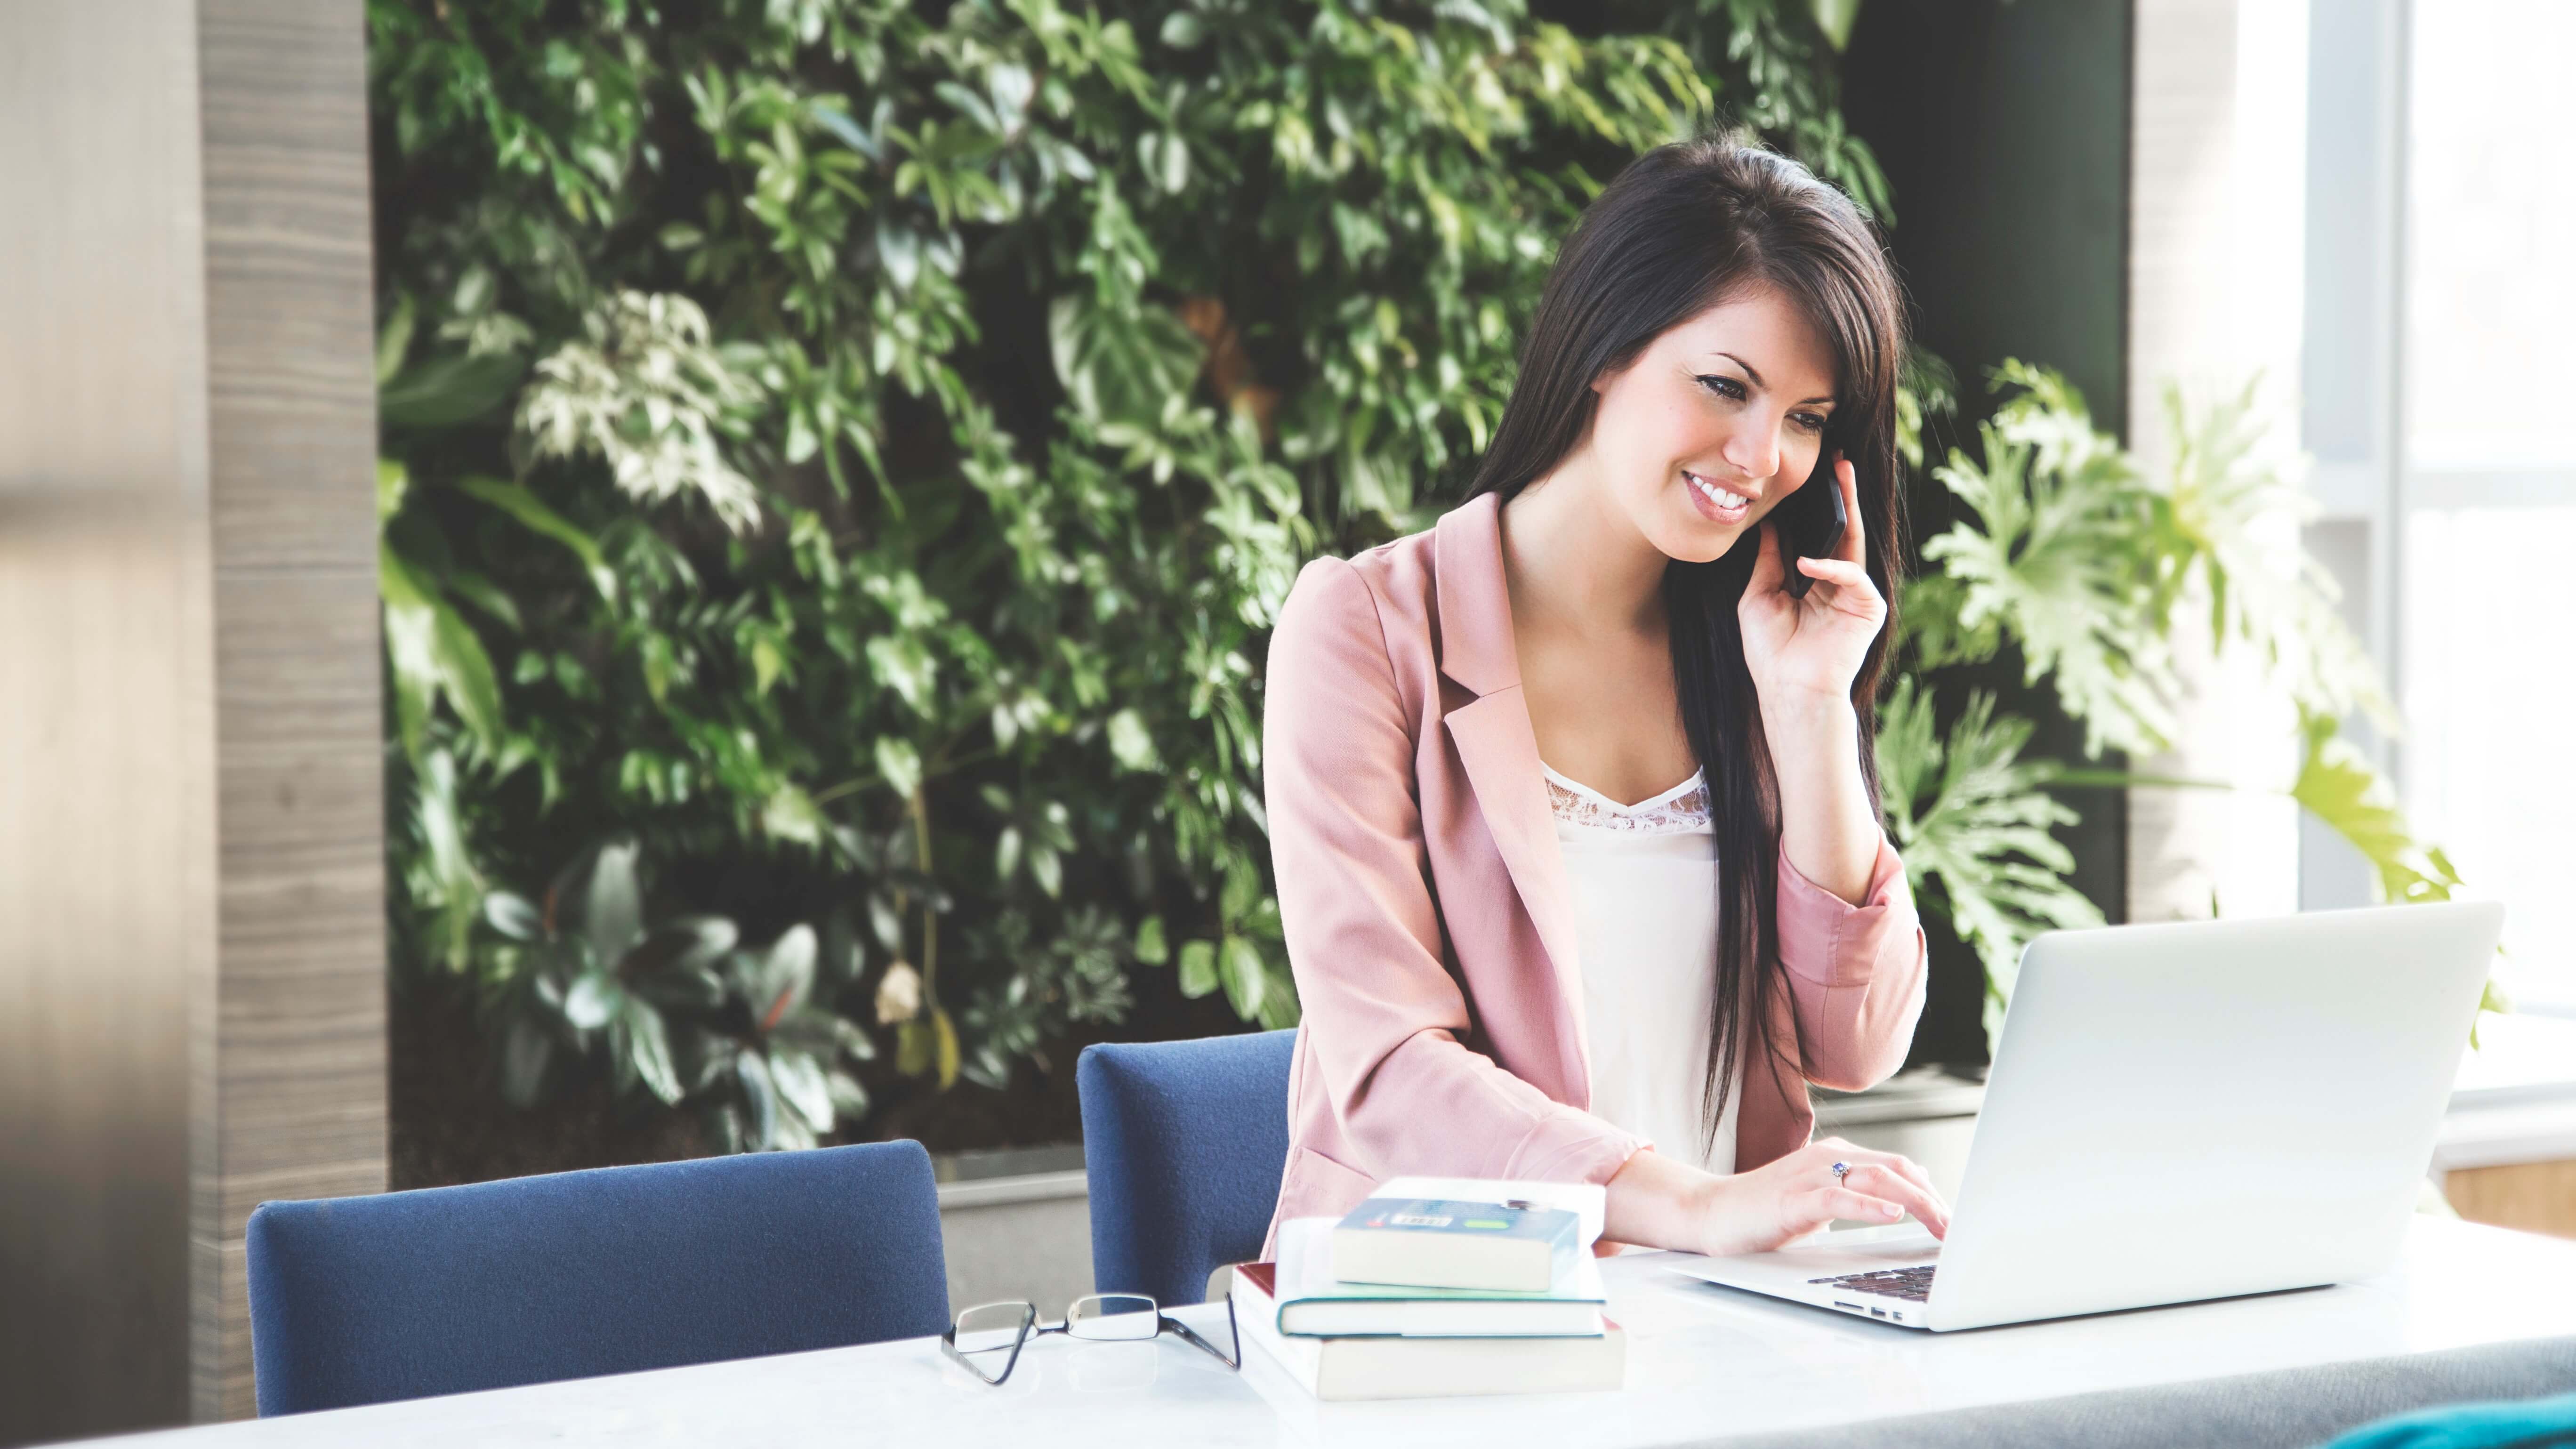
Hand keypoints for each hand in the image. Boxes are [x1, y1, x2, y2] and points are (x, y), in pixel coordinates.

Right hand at [1694, 1137, 1949, 1257]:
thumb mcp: (1821, 1198)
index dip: (1933, 1191)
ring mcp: (1809, 1175)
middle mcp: (1828, 1157)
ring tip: (1940, 1224)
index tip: (1955, 1219)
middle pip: (1897, 1169)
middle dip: (1934, 1198)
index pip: (1899, 1166)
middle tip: (1957, 1228)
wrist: (1712, 1213)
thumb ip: (1857, 1191)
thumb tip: (1904, 1193)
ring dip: (1916, 1203)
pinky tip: (1891, 1214)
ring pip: (1876, 1177)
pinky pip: (1838, 1196)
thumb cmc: (1766, 1211)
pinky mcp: (1792, 1199)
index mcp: (1837, 1155)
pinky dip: (1869, 1205)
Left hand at [1738, 456, 1884, 708]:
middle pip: (1844, 531)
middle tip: (1840, 460)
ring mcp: (1856, 595)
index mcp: (1815, 581)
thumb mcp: (1758, 596)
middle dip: (1843, 495)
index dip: (1818, 507)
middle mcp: (1839, 584)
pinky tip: (1807, 564)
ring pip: (1855, 544)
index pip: (1820, 536)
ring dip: (1849, 510)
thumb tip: (1768, 526)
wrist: (1787, 690)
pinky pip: (1854, 578)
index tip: (1812, 475)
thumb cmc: (1771, 652)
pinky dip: (1831, 568)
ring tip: (1840, 477)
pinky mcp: (1868, 609)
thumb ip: (1768, 561)